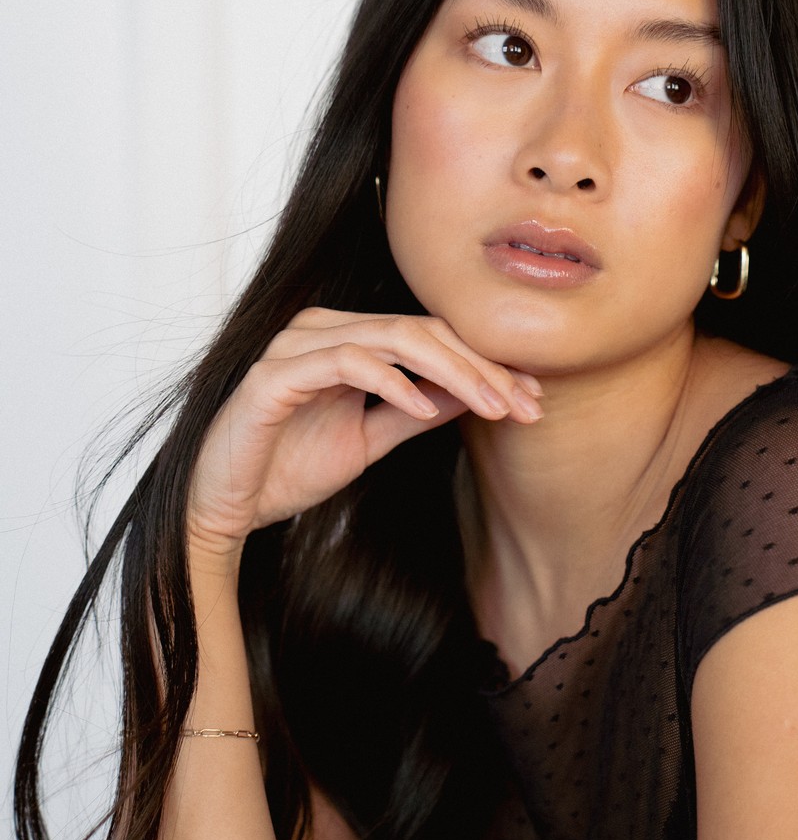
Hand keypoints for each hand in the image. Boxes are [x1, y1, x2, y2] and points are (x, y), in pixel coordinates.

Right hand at [187, 309, 542, 561]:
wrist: (225, 510)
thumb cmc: (286, 470)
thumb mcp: (369, 441)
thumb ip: (415, 413)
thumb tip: (473, 394)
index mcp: (345, 340)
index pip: (429, 337)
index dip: (484, 365)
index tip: (530, 400)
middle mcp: (321, 330)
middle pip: (420, 331)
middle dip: (480, 367)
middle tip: (524, 403)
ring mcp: (295, 347)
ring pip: (391, 337)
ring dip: (451, 371)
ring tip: (491, 405)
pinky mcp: (274, 376)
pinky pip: (345, 362)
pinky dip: (391, 382)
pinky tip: (423, 407)